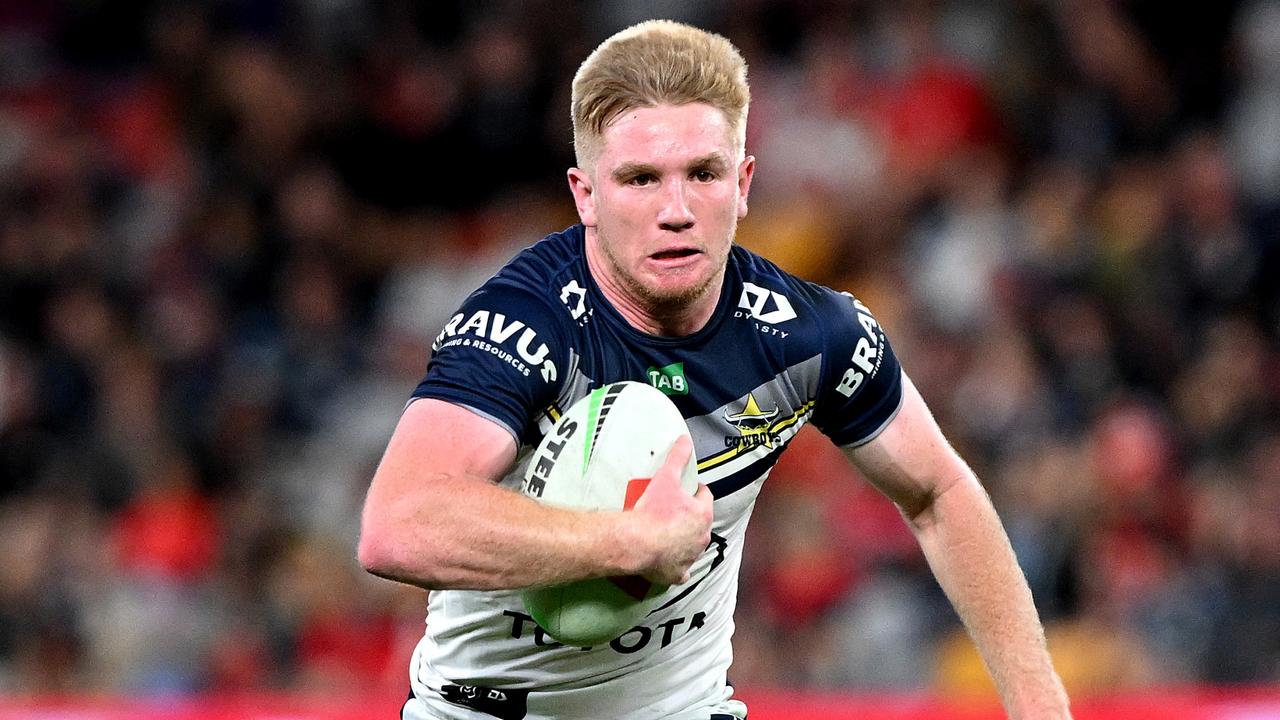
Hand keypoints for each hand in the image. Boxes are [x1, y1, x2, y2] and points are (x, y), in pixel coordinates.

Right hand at [628, 435, 713, 584]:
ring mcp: (691, 557)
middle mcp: (702, 536)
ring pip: (692, 546)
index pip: (704, 496)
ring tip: (665, 532)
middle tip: (670, 510)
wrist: (636, 542)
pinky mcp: (678, 573)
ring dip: (684, 539)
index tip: (682, 490)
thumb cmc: (653, 511)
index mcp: (703, 513)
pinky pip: (681, 570)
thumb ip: (677, 457)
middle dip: (690, 516)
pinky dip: (676, 566)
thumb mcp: (666, 478)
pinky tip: (667, 560)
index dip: (694, 491)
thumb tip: (685, 440)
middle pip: (700, 522)